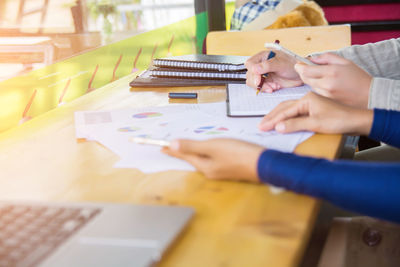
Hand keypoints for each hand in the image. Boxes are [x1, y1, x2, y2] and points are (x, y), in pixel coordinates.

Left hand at [162, 138, 263, 181]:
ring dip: (191, 153)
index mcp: (204, 167)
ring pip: (201, 160)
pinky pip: (210, 160)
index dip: (172, 150)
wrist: (263, 164)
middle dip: (180, 152)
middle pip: (191, 159)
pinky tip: (205, 151)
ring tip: (184, 148)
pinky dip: (203, 154)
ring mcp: (220, 171)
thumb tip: (172, 145)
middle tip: (169, 147)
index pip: (183, 156)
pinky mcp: (229, 168)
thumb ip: (192, 146)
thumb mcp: (213, 147)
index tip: (160, 147)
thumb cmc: (238, 154)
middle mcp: (210, 171)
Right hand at [245, 50, 303, 92]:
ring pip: (253, 82)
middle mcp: (260, 65)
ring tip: (273, 87)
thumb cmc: (292, 64)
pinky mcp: (266, 82)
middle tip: (269, 86)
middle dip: (258, 82)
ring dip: (262, 86)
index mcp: (263, 57)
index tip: (259, 80)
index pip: (250, 64)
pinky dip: (265, 89)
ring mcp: (262, 74)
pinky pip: (259, 87)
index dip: (253, 73)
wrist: (300, 74)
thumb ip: (267, 65)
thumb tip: (254, 68)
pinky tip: (274, 87)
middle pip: (250, 74)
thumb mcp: (281, 63)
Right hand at [259, 92, 373, 134]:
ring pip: (289, 109)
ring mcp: (311, 103)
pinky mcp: (314, 109)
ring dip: (278, 117)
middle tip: (261, 125)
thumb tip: (278, 127)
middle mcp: (307, 98)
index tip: (262, 127)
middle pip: (284, 107)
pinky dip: (287, 117)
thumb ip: (295, 125)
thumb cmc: (339, 120)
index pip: (285, 111)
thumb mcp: (315, 124)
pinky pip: (296, 112)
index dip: (272, 120)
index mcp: (306, 99)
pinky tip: (283, 122)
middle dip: (272, 117)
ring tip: (267, 123)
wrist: (357, 120)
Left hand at [295, 53, 371, 107]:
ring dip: (311, 81)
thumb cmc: (358, 77)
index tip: (297, 65)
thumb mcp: (345, 62)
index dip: (299, 67)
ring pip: (310, 86)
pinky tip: (326, 86)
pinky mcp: (327, 102)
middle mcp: (327, 84)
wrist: (370, 95)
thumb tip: (311, 58)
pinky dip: (317, 88)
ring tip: (321, 77)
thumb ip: (326, 58)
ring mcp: (326, 95)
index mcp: (331, 72)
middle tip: (305, 69)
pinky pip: (316, 93)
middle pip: (305, 79)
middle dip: (303, 73)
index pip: (307, 70)